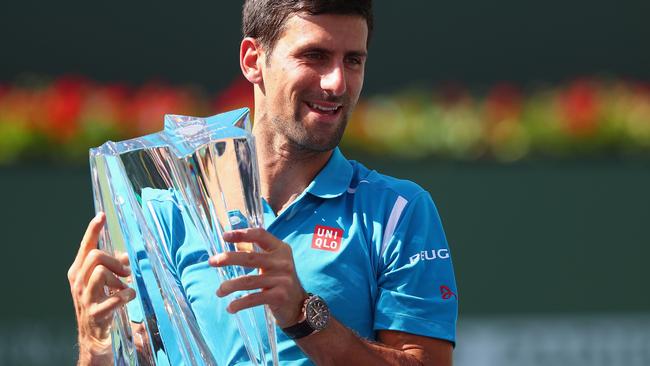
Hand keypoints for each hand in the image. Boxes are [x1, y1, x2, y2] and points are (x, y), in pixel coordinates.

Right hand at [67, 212, 134, 362]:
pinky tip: (128, 297)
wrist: (93, 336)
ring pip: (100, 272)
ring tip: (123, 287)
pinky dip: (127, 294)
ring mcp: (84, 298)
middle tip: (125, 273)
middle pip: (96, 256)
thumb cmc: (100, 304)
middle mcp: (77, 282)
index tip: (101, 216)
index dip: (93, 230)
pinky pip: (115, 296)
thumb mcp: (104, 282)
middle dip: (114, 261)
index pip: (85, 246)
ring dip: (119, 279)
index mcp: (78, 272)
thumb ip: (113, 266)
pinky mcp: (96, 312)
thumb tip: (124, 255)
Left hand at [208, 228, 307, 327]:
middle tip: (212, 261)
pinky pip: (254, 299)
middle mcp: (283, 262)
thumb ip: (256, 253)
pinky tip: (231, 307)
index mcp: (280, 249)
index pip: (260, 235)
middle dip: (228, 258)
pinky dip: (239, 304)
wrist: (298, 305)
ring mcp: (282, 279)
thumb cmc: (280, 280)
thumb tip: (234, 242)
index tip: (224, 236)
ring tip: (219, 291)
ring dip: (230, 286)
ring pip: (249, 281)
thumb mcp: (273, 263)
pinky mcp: (279, 296)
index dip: (241, 234)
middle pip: (250, 257)